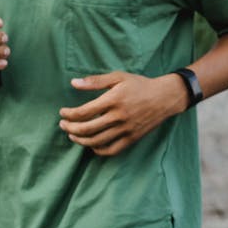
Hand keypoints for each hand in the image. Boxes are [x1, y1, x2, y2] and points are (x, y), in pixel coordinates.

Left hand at [58, 71, 187, 155]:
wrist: (165, 97)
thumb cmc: (140, 85)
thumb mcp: (118, 77)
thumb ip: (95, 81)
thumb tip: (73, 83)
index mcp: (113, 100)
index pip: (84, 112)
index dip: (69, 114)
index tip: (62, 113)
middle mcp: (119, 117)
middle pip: (87, 129)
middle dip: (70, 128)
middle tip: (63, 125)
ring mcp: (126, 129)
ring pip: (96, 141)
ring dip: (80, 140)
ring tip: (72, 135)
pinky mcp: (132, 138)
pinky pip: (111, 150)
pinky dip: (98, 150)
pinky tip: (91, 144)